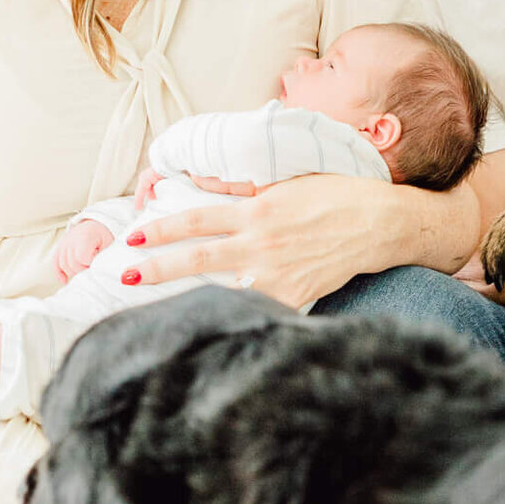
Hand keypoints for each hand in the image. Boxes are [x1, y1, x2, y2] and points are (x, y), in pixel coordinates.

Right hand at [55, 216, 112, 282]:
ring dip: (74, 272)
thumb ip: (103, 257)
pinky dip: (59, 273)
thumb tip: (98, 272)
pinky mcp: (60, 248)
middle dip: (83, 270)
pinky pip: (55, 263)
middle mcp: (71, 240)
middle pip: (72, 264)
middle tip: (92, 268)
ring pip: (64, 265)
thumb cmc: (102, 235)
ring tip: (85, 271)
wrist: (95, 224)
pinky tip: (64, 281)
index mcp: (84, 237)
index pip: (81, 258)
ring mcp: (63, 244)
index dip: (90, 265)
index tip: (97, 264)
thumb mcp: (108, 244)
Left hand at [119, 173, 418, 307]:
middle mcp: (261, 243)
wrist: (378, 224)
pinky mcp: (295, 296)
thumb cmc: (334, 195)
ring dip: (188, 298)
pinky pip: (257, 309)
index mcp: (256, 210)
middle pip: (198, 259)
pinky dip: (236, 315)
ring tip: (158, 307)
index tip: (134, 237)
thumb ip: (241, 185)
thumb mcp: (286, 180)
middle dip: (157, 268)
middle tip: (126, 276)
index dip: (162, 229)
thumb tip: (200, 182)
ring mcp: (277, 273)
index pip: (196, 219)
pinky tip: (212, 324)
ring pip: (222, 290)